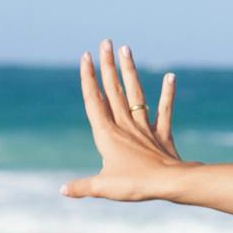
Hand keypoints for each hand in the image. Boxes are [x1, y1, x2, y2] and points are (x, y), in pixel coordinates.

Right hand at [65, 41, 188, 200]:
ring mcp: (144, 128)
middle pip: (113, 90)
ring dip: (130, 71)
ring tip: (127, 49)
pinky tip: (170, 76)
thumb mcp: (103, 187)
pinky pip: (164, 110)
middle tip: (105, 42)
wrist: (170, 184)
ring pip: (135, 94)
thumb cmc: (135, 184)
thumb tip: (62, 190)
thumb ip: (81, 187)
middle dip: (108, 65)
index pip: (94, 101)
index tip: (85, 56)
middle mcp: (124, 125)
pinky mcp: (161, 135)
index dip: (88, 78)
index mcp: (107, 134)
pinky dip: (167, 93)